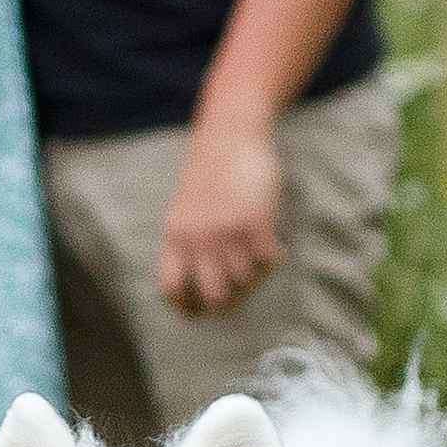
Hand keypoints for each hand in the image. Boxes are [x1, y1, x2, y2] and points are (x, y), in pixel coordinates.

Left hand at [158, 111, 283, 314]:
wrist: (229, 133)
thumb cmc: (210, 170)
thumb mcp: (185, 208)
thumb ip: (189, 242)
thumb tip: (205, 282)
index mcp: (174, 235)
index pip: (173, 287)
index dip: (186, 307)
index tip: (200, 314)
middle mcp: (197, 238)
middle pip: (214, 295)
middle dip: (230, 299)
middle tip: (242, 292)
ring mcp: (225, 231)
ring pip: (245, 279)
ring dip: (256, 274)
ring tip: (259, 259)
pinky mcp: (254, 221)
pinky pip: (268, 260)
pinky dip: (274, 258)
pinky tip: (274, 245)